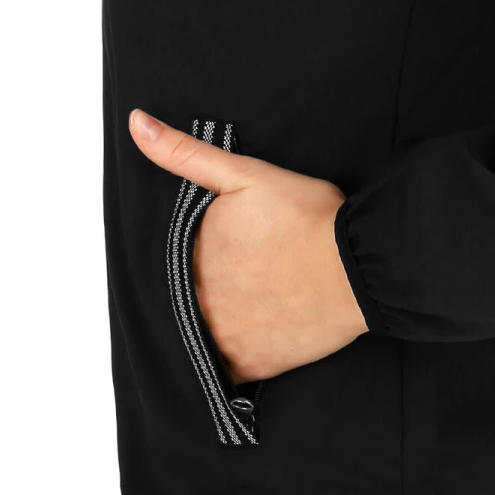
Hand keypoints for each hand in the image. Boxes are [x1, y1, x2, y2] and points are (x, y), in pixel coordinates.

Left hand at [129, 109, 368, 382]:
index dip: (195, 252)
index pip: (172, 261)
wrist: (357, 265)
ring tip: (249, 300)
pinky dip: (232, 355)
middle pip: (185, 298)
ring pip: (201, 334)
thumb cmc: (306, 217)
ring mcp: (222, 340)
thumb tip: (136, 123)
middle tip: (244, 272)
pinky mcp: (252, 366)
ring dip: (215, 320)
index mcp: (187, 258)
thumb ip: (184, 153)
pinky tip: (251, 334)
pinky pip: (225, 370)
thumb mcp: (241, 174)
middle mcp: (195, 305)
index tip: (225, 246)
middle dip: (203, 287)